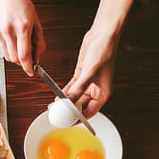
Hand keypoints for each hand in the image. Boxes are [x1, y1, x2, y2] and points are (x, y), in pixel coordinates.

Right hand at [0, 0, 46, 75]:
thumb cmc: (22, 6)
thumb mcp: (36, 23)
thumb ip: (39, 43)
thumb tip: (37, 59)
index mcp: (22, 27)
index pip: (24, 55)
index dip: (28, 67)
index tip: (31, 72)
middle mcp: (9, 30)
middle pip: (15, 59)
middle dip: (22, 62)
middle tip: (27, 57)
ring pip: (8, 57)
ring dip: (15, 57)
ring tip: (19, 46)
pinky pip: (2, 50)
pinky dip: (8, 49)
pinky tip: (11, 39)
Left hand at [63, 0, 132, 117]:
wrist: (102, 35)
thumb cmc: (104, 52)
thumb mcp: (90, 72)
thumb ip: (79, 88)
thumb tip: (69, 101)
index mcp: (104, 93)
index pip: (90, 112)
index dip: (78, 119)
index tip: (67, 123)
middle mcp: (96, 90)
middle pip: (81, 105)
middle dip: (69, 111)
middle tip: (57, 115)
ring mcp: (88, 82)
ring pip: (75, 97)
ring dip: (65, 102)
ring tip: (54, 107)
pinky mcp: (82, 74)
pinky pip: (72, 87)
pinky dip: (65, 92)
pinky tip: (57, 96)